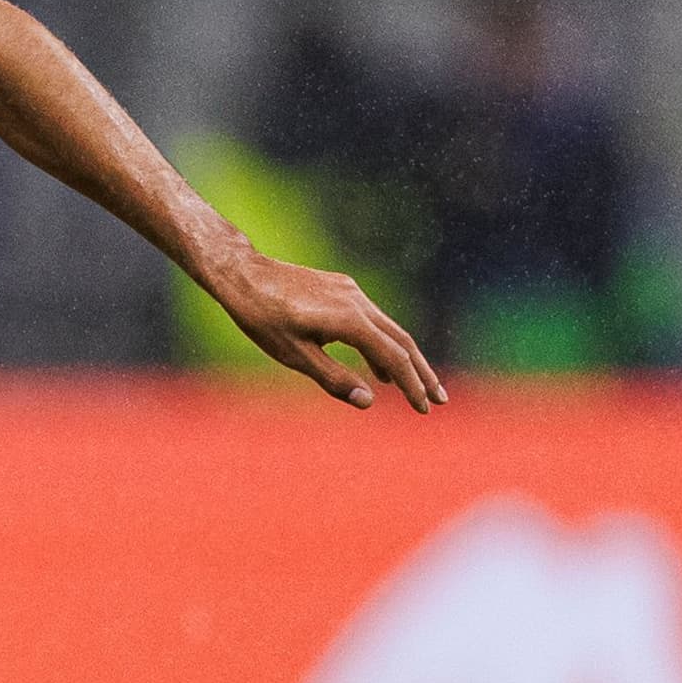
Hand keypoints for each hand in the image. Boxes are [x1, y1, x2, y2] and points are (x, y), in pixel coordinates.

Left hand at [213, 252, 445, 412]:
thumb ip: (332, 378)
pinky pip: (372, 319)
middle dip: (422, 373)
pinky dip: (382, 343)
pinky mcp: (342, 288)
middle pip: (402, 341)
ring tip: (415, 387)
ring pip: (389, 328)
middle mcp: (358, 302)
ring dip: (404, 359)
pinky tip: (379, 366)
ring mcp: (351, 292)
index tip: (424, 409)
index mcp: (350, 320)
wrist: (242, 273)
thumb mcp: (293, 355)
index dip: (411, 385)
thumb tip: (368, 401)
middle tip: (439, 400)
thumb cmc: (262, 318)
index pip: (393, 358)